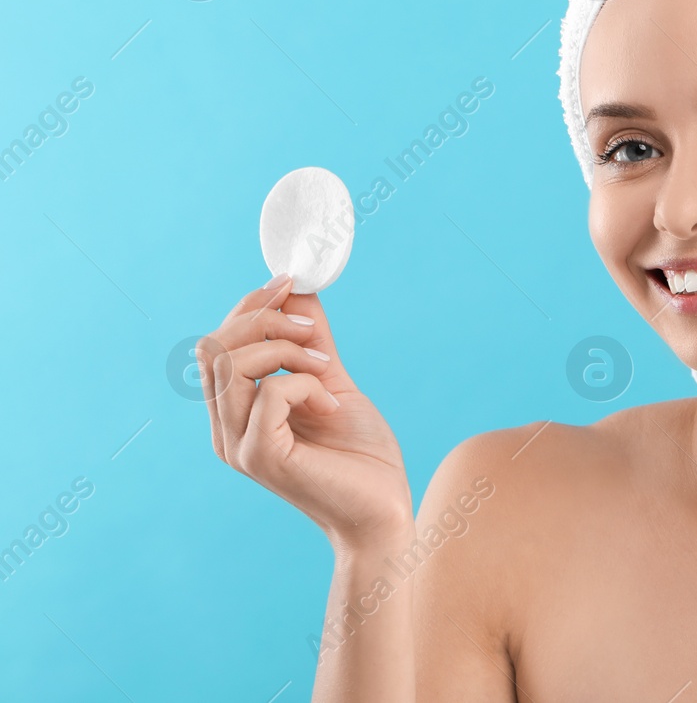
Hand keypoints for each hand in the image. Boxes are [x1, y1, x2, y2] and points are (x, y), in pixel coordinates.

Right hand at [198, 275, 412, 551]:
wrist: (383, 510)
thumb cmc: (359, 453)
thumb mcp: (332, 381)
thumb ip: (310, 340)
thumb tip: (296, 289)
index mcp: (233, 412)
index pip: (215, 344)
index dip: (250, 306)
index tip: (291, 285)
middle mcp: (224, 430)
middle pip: (213, 346)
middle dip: (266, 320)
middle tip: (314, 337)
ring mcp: (238, 446)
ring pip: (232, 364)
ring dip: (286, 351)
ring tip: (325, 371)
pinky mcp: (262, 458)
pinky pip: (269, 394)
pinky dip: (304, 384)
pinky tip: (330, 405)